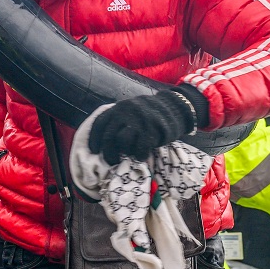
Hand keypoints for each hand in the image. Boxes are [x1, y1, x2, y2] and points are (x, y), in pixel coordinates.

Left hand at [87, 87, 202, 163]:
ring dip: (122, 153)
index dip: (94, 139)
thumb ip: (119, 121)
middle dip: (108, 152)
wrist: (175, 106)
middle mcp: (125, 112)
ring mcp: (138, 120)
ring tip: (126, 158)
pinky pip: (140, 147)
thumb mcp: (132, 111)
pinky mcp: (151, 129)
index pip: (100, 124)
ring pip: (122, 141)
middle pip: (109, 136)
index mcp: (118, 108)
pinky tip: (141, 157)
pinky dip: (139, 155)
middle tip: (111, 161)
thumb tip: (106, 142)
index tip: (94, 150)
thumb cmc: (151, 113)